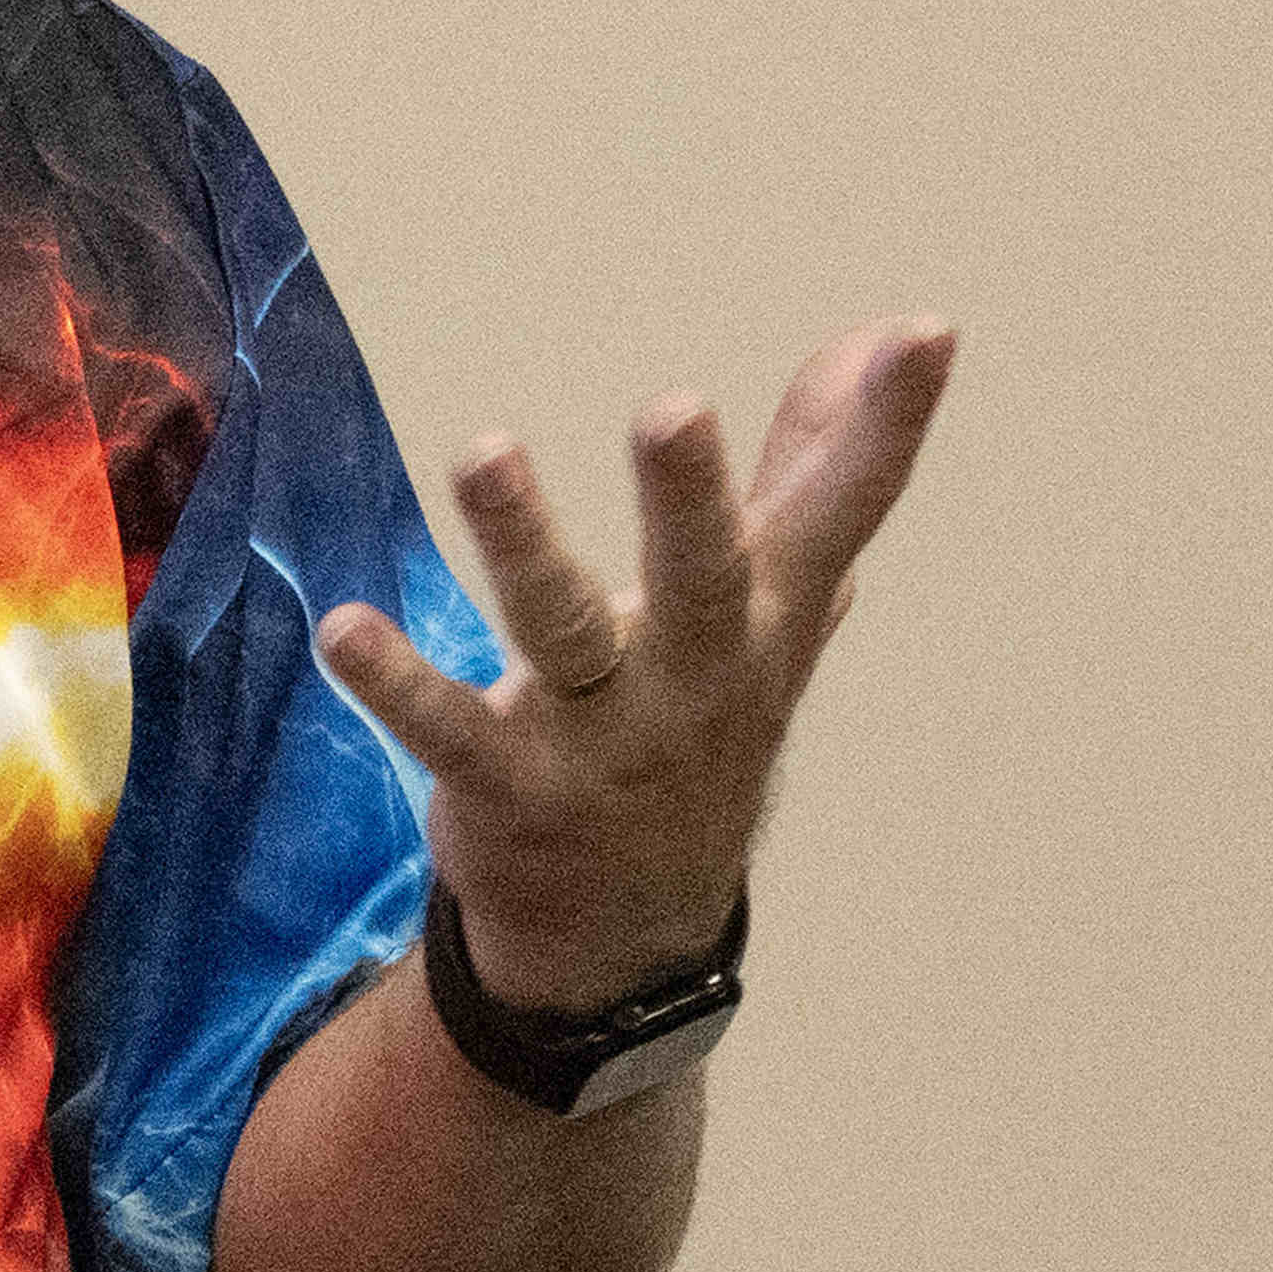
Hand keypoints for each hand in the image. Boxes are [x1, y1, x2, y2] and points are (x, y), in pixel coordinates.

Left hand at [316, 316, 954, 1012]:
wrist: (631, 937)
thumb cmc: (700, 725)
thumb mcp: (774, 606)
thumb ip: (815, 468)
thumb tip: (878, 334)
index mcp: (763, 618)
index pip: (839, 513)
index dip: (889, 428)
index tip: (926, 336)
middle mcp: (695, 675)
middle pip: (703, 578)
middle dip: (689, 497)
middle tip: (675, 410)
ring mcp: (603, 739)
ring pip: (565, 632)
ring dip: (524, 545)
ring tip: (486, 454)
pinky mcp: (509, 786)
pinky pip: (449, 730)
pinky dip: (397, 682)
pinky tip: (345, 629)